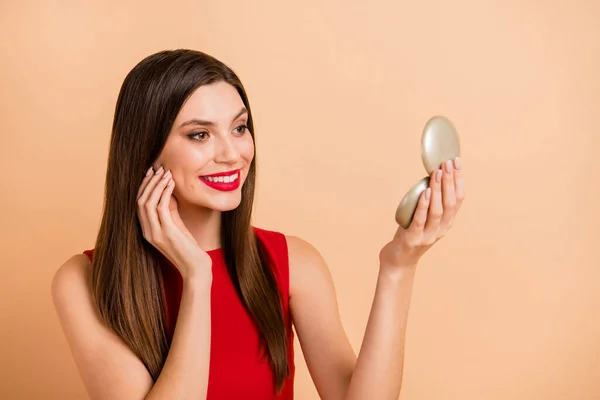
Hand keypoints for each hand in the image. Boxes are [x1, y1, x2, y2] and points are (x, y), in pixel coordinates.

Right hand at [137, 166, 211, 282]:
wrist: (195, 268)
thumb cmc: (189, 248)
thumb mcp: (176, 226)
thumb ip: (169, 212)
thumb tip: (167, 192)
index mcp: (148, 231)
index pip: (139, 204)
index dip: (144, 187)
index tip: (152, 173)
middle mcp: (147, 232)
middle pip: (140, 201)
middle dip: (148, 182)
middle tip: (157, 168)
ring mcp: (155, 233)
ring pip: (147, 202)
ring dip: (156, 184)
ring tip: (165, 172)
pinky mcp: (166, 233)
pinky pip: (160, 207)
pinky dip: (165, 192)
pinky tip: (172, 183)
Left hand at [379, 157, 464, 269]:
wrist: (399, 261)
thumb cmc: (411, 234)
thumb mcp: (425, 217)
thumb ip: (429, 202)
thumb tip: (430, 175)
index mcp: (447, 222)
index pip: (459, 199)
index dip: (459, 180)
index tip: (456, 162)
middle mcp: (442, 229)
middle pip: (451, 203)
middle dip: (450, 181)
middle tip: (447, 164)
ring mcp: (429, 235)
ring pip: (438, 211)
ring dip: (438, 190)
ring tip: (436, 173)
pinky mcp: (414, 239)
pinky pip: (420, 220)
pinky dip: (423, 205)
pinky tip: (424, 192)